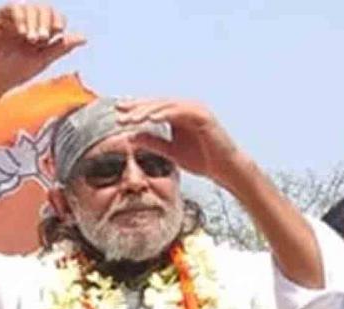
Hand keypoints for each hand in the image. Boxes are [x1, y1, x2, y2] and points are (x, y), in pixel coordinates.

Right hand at [0, 4, 85, 95]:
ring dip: (34, 21)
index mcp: (40, 30)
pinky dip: (21, 17)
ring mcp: (14, 18)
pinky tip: (21, 32)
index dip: (58, 20)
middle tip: (41, 39)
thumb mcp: (43, 59)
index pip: (55, 17)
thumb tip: (84, 37)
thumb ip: (61, 47)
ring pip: (30, 6)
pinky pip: (14, 7)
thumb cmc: (16, 72)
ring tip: (31, 39)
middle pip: (44, 8)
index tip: (58, 32)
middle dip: (46, 21)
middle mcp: (28, 22)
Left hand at [116, 99, 243, 186]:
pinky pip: (180, 111)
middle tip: (119, 112)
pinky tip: (151, 118)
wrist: (225, 169)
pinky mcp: (202, 115)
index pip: (153, 108)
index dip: (135, 109)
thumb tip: (130, 137)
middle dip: (137, 107)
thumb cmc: (202, 160)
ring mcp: (195, 110)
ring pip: (166, 105)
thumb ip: (152, 142)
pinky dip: (165, 113)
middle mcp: (186, 108)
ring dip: (147, 110)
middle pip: (157, 103)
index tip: (118, 113)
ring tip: (131, 118)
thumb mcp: (171, 151)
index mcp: (178, 115)